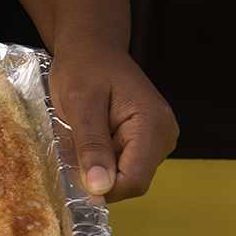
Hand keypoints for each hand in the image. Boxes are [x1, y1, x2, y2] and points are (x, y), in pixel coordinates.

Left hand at [48, 47, 178, 202]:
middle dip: (97, 175)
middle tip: (72, 148)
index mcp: (153, 125)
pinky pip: (121, 165)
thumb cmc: (84, 66)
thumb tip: (99, 187)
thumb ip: (91, 146)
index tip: (72, 176)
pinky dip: (99, 159)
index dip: (102, 188)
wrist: (91, 48)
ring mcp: (156, 139)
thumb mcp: (79, 103)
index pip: (134, 181)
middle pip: (130, 182)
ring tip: (81, 137)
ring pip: (123, 176)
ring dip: (96, 166)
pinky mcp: (144, 141)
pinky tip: (88, 138)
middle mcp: (163, 135)